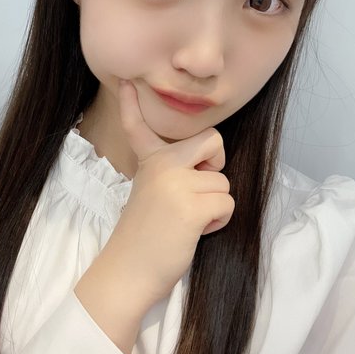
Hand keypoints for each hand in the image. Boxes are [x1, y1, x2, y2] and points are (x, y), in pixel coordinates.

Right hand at [101, 79, 234, 308]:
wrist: (129, 271)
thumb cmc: (144, 237)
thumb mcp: (153, 193)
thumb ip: (172, 173)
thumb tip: (210, 170)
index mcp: (150, 162)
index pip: (139, 126)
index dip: (132, 104)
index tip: (127, 82)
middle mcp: (162, 165)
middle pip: (212, 141)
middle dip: (216, 163)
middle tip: (199, 186)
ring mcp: (176, 183)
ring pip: (223, 182)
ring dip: (215, 205)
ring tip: (189, 221)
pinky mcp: (191, 206)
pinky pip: (226, 203)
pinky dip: (218, 221)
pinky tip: (196, 231)